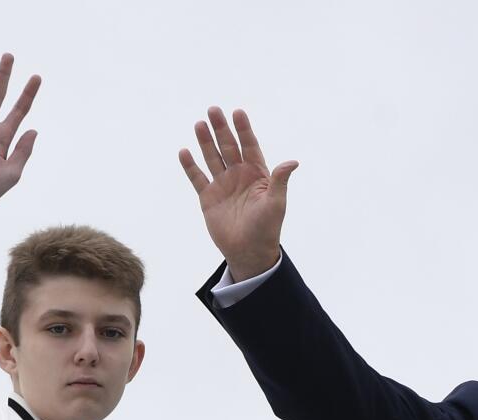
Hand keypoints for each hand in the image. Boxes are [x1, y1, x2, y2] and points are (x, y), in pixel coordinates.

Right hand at [179, 107, 297, 280]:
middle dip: (221, 129)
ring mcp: (222, 185)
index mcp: (257, 174)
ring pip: (212, 157)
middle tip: (213, 109)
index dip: (244, 129)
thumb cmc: (267, 228)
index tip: (238, 113)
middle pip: (229, 146)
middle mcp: (239, 175)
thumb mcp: (276, 203)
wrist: (249, 251)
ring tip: (199, 124)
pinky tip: (184, 152)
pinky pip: (197, 177)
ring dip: (205, 141)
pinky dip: (190, 165)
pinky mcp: (208, 197)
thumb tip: (292, 162)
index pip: (249, 145)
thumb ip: (280, 181)